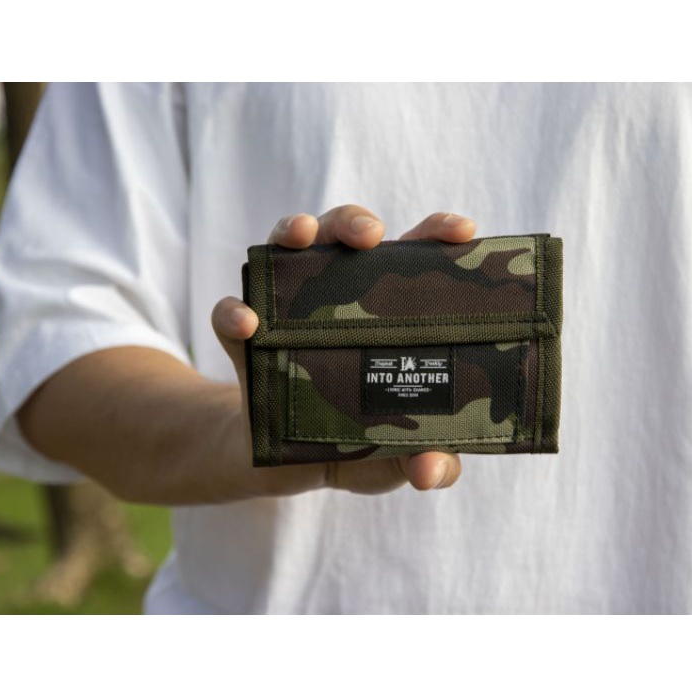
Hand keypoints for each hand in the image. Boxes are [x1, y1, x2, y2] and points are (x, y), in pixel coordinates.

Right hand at [212, 205, 476, 495]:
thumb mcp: (396, 457)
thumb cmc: (357, 445)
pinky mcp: (244, 340)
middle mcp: (337, 295)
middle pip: (345, 236)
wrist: (285, 463)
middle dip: (355, 221)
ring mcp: (286, 310)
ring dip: (294, 230)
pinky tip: (246, 323)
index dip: (436, 235)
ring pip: (287, 248)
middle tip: (371, 236)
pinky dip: (233, 312)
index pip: (413, 258)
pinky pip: (230, 314)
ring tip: (302, 238)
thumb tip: (433, 470)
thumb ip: (428, 463)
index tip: (462, 231)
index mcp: (387, 310)